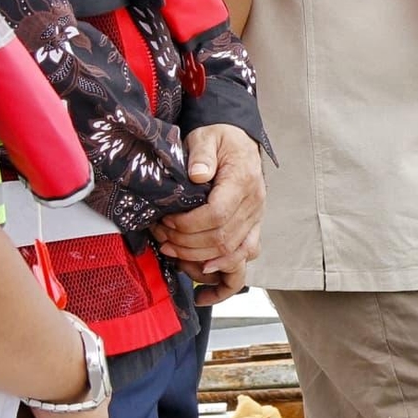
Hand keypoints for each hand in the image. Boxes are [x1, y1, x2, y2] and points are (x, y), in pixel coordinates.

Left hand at [155, 124, 264, 280]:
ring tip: (173, 254)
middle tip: (162, 238)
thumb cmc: (220, 139)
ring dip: (200, 259)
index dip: (189, 225)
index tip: (167, 221)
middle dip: (187, 244)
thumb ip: (202, 154)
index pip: (218, 214)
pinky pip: (246, 255)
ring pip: (233, 252)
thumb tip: (198, 174)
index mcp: (243, 181)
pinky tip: (205, 280)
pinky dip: (226, 271)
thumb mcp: (207, 137)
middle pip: (222, 238)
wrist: (239, 140)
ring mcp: (256, 218)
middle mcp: (254, 204)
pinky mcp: (252, 227)